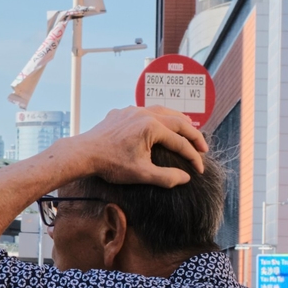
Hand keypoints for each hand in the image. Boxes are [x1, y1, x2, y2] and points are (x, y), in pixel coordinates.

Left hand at [71, 107, 207, 187]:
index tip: (199, 169)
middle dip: (193, 135)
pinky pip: (147, 111)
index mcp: (152, 127)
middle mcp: (145, 113)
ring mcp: (133, 110)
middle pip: (178, 121)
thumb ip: (167, 178)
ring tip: (189, 130)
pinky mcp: (123, 112)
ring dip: (179, 121)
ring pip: (164, 111)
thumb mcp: (141, 174)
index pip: (180, 142)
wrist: (84, 153)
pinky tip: (161, 124)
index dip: (193, 157)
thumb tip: (186, 177)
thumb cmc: (111, 165)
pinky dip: (161, 117)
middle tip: (203, 148)